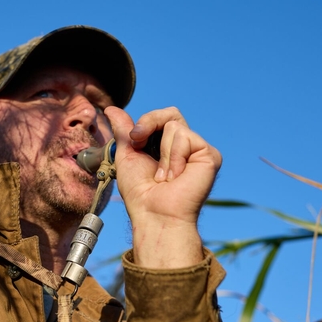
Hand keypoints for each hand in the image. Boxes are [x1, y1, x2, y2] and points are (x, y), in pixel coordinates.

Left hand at [104, 106, 221, 268]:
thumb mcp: (127, 154)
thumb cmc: (140, 192)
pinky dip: (174, 157)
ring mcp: (198, 150)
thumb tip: (111, 109)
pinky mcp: (210, 155)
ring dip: (162, 154)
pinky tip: (176, 177)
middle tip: (140, 145)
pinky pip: (186, 137)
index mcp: (167, 145)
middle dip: (150, 124)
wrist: (153, 212)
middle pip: (171, 113)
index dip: (146, 122)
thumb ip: (124, 130)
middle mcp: (185, 146)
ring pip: (174, 126)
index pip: (162, 117)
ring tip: (165, 176)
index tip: (134, 140)